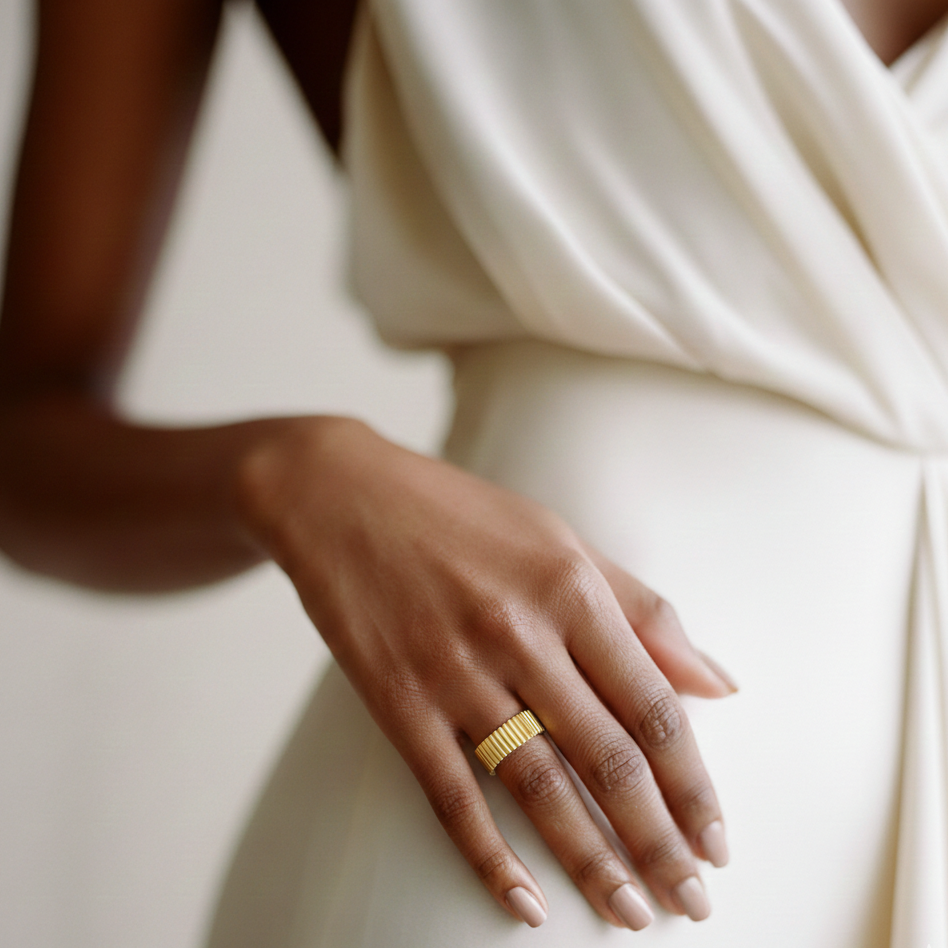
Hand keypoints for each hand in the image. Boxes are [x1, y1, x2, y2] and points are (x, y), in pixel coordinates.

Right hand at [237, 416, 736, 929]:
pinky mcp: (397, 698)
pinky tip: (526, 902)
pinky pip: (450, 792)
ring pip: (538, 786)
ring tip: (631, 913)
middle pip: (606, 757)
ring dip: (591, 861)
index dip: (693, 783)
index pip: (653, 705)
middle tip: (692, 902)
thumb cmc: (460, 513)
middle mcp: (519, 631)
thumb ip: (641, 609)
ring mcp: (454, 669)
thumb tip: (717, 682)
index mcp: (569, 587)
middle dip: (658, 842)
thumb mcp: (560, 539)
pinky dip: (489, 855)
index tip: (717, 841)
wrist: (341, 496)